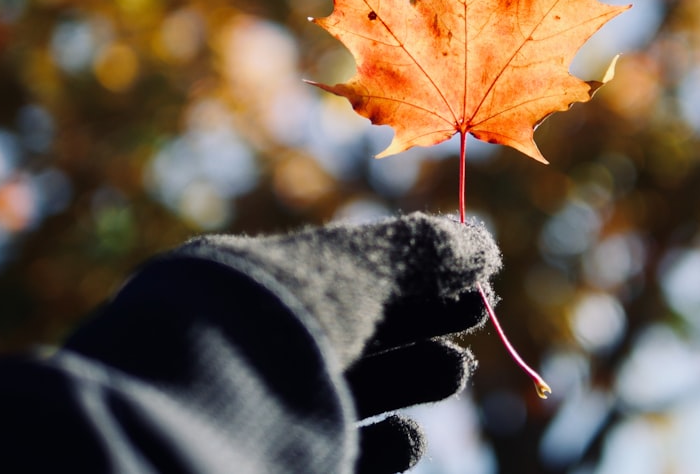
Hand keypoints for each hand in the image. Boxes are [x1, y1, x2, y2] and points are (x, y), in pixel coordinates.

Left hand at [178, 212, 501, 473]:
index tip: (472, 274)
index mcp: (269, 289)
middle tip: (475, 313)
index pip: (356, 276)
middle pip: (364, 332)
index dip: (418, 272)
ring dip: (415, 377)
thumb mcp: (362, 266)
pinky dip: (386, 447)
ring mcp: (277, 410)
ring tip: (451, 369)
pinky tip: (403, 434)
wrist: (215, 417)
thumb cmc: (286, 320)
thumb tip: (484, 246)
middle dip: (424, 321)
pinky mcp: (294, 462)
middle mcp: (269, 347)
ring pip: (362, 392)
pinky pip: (354, 454)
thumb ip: (426, 251)